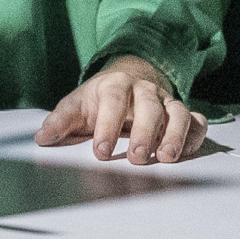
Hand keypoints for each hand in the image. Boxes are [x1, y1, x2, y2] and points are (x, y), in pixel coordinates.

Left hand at [36, 55, 205, 165]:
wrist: (127, 80)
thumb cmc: (100, 99)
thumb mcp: (77, 105)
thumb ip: (61, 121)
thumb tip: (43, 137)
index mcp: (115, 85)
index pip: (113, 102)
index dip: (107, 126)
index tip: (100, 151)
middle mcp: (144, 91)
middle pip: (149, 106)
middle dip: (144, 132)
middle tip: (136, 157)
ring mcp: (166, 101)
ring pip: (177, 113)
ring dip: (174, 135)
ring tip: (166, 158)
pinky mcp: (181, 114)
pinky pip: (196, 121)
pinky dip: (196, 135)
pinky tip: (188, 152)